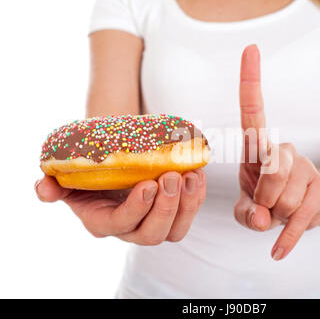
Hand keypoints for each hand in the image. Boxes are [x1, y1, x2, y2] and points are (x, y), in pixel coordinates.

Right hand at [35, 170, 205, 244]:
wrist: (113, 164)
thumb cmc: (90, 172)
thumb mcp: (68, 177)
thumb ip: (54, 185)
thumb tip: (44, 189)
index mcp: (103, 221)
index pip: (120, 224)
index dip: (136, 208)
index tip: (148, 183)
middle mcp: (131, 228)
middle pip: (152, 234)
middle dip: (166, 207)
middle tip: (172, 177)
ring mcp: (155, 222)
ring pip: (176, 230)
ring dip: (187, 204)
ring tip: (191, 175)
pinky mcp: (174, 212)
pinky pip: (190, 213)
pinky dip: (197, 196)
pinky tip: (198, 174)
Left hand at [234, 45, 319, 260]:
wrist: (309, 209)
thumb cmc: (270, 200)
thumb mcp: (250, 204)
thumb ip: (246, 212)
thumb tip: (261, 218)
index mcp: (260, 149)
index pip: (254, 112)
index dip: (250, 82)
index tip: (250, 49)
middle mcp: (284, 153)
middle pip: (270, 175)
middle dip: (264, 199)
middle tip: (267, 204)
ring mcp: (306, 171)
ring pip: (284, 199)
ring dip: (277, 216)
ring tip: (282, 212)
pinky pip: (300, 220)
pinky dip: (287, 240)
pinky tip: (277, 252)